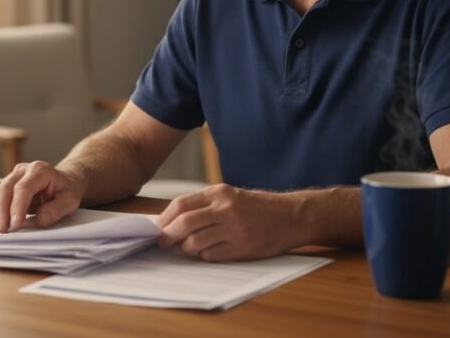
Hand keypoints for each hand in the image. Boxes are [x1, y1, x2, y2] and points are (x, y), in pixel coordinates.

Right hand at [0, 161, 84, 232]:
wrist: (62, 182)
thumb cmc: (65, 191)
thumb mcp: (69, 200)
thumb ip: (56, 209)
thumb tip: (39, 220)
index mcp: (39, 170)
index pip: (23, 188)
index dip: (17, 207)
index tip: (15, 225)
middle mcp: (22, 170)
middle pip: (5, 188)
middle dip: (1, 211)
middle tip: (2, 231)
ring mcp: (11, 177)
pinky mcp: (4, 185)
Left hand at [157, 184, 296, 260]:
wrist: (292, 216)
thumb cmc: (258, 207)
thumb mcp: (231, 196)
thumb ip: (205, 205)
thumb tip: (173, 220)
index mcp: (219, 193)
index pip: (181, 204)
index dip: (165, 219)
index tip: (158, 228)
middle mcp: (225, 208)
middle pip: (183, 223)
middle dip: (168, 235)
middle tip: (162, 243)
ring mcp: (233, 228)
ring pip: (194, 242)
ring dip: (185, 249)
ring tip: (187, 248)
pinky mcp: (242, 247)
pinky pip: (211, 255)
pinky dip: (204, 256)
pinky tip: (209, 252)